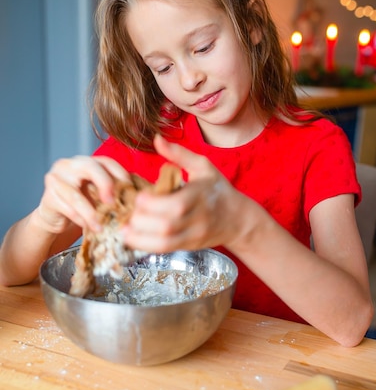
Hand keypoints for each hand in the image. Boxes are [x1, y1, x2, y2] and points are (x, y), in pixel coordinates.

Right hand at [36, 155, 131, 233]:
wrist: (55, 218)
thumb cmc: (82, 205)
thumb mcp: (98, 195)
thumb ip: (113, 191)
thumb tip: (139, 197)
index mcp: (86, 161)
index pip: (105, 161)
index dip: (120, 173)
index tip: (130, 188)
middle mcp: (69, 165)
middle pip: (90, 167)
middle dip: (105, 184)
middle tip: (113, 203)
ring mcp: (56, 179)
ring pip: (76, 194)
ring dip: (90, 213)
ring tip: (101, 226)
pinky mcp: (48, 196)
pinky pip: (66, 208)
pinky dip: (79, 219)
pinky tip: (88, 228)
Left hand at [122, 135, 246, 252]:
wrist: (237, 219)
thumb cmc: (217, 189)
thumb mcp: (203, 166)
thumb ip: (179, 154)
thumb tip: (156, 139)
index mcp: (200, 196)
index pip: (176, 205)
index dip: (153, 203)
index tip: (139, 196)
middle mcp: (198, 218)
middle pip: (167, 225)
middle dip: (142, 220)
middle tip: (129, 211)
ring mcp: (193, 235)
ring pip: (165, 242)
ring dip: (140, 237)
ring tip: (124, 230)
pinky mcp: (189, 246)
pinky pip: (165, 249)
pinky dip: (146, 246)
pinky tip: (133, 238)